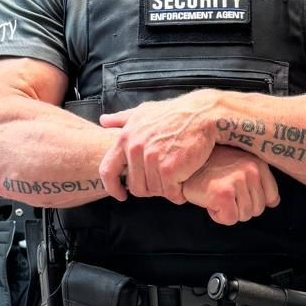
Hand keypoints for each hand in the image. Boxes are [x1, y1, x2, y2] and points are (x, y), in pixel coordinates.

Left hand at [99, 92, 219, 203]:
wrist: (202, 114)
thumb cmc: (175, 113)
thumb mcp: (144, 111)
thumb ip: (122, 119)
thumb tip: (104, 121)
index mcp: (126, 138)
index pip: (107, 170)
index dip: (112, 187)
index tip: (121, 194)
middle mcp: (135, 150)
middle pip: (136, 187)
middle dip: (150, 188)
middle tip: (164, 181)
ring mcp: (152, 160)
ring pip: (155, 191)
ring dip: (167, 190)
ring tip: (177, 178)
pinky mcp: (169, 169)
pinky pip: (170, 194)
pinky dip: (179, 194)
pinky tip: (184, 184)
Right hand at [181, 147, 280, 225]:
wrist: (185, 164)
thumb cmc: (210, 167)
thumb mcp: (240, 167)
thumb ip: (260, 183)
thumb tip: (274, 202)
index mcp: (258, 164)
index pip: (271, 198)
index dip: (252, 200)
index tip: (237, 192)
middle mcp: (251, 171)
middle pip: (257, 210)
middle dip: (239, 207)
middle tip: (223, 192)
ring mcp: (238, 181)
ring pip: (244, 216)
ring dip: (227, 210)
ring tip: (216, 194)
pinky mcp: (224, 194)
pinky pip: (230, 219)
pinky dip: (217, 215)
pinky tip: (210, 200)